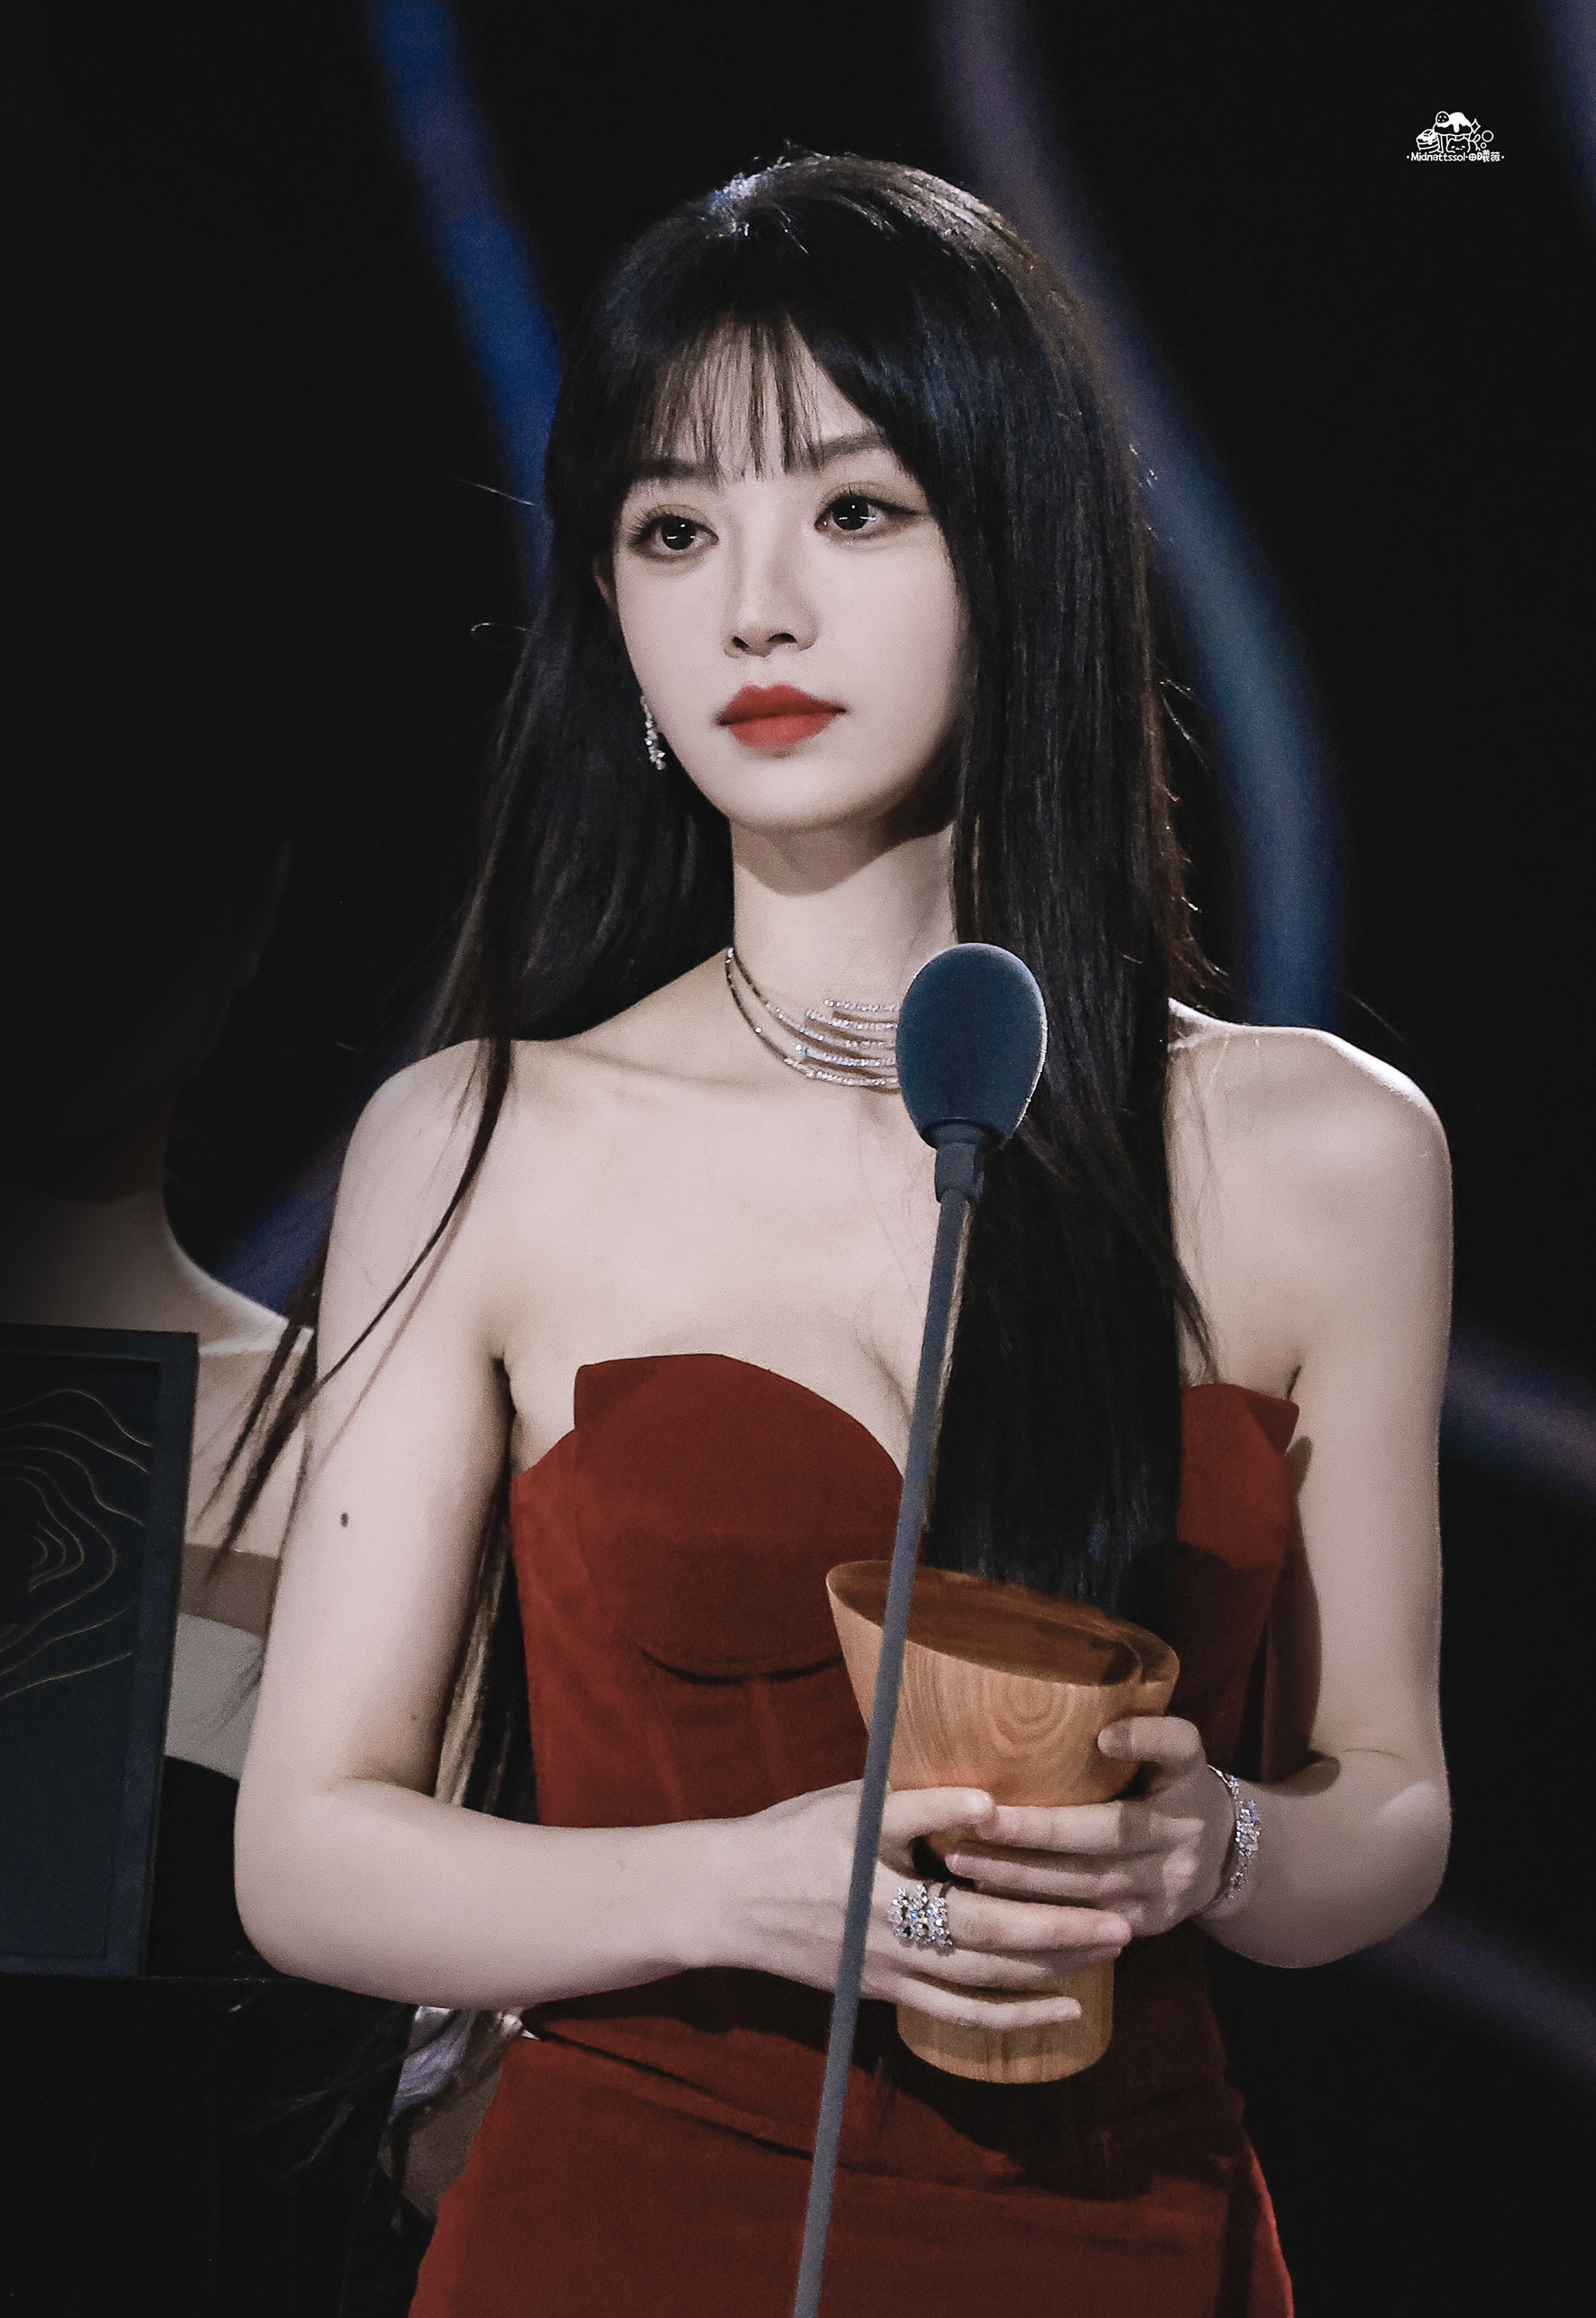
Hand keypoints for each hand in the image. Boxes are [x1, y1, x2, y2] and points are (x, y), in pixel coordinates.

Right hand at [724, 1780, 1134, 2033]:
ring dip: (1048, 1976)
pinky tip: (1057, 2011)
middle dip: (1062, 1938)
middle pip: (991, 1949)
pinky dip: (1011, 2017)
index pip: (976, 1901)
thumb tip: (992, 1803)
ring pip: (982, 1987)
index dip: (1038, 1898)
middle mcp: (891, 1941)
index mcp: (886, 1887)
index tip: (1095, 1881)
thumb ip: (921, 1806)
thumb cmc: (793, 1835)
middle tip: (1123, 1925)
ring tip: (1105, 1959)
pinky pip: (957, 2015)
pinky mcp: (885, 1991)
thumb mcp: (854, 1807)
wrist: (729, 1897)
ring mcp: (889, 1974)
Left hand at [939, 1718, 1235, 1940]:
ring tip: (966, 1861)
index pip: (1175, 1752)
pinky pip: (1085, 1923)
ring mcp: (1166, 1891)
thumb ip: (1147, 1733)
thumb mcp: (1177, 1754)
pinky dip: (1037, 1911)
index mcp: (1186, 1783)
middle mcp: (1181, 1838)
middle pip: (1106, 1836)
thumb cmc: (1175, 1788)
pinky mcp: (1146, 1925)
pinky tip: (992, 1897)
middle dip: (1038, 1834)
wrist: (1224, 1858)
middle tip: (978, 1822)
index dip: (1143, 1742)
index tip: (1103, 1739)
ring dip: (1023, 1877)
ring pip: (1088, 1887)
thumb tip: (1099, 1731)